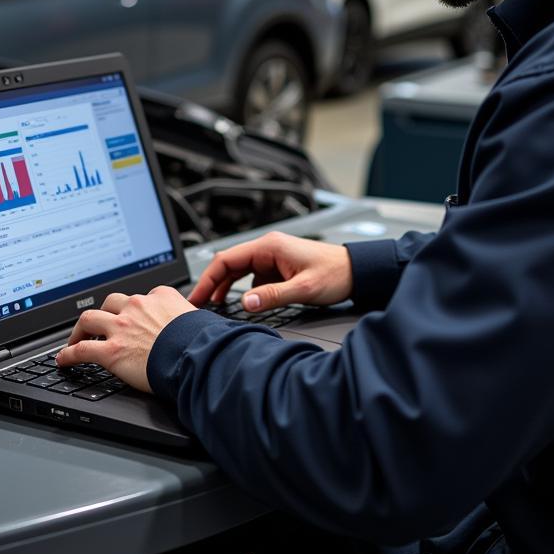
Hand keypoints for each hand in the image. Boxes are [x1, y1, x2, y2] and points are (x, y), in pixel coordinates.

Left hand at [54, 286, 194, 391]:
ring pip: (90, 319)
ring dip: (80, 329)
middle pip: (110, 302)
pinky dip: (69, 354)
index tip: (129, 315)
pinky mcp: (111, 351)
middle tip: (99, 325)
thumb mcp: (197, 318)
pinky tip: (63, 359)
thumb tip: (196, 326)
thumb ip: (187, 318)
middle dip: (103, 313)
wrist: (196, 355)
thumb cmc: (202, 340)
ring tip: (76, 338)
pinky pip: (81, 350)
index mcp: (159, 297)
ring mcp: (122, 327)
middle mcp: (137, 307)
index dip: (133, 308)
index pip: (141, 297)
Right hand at [187, 232, 352, 312]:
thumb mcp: (303, 288)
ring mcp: (273, 257)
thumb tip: (246, 304)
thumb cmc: (335, 273)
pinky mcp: (278, 267)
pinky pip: (252, 277)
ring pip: (239, 270)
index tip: (196, 297)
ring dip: (226, 286)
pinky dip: (242, 289)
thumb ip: (273, 296)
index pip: (227, 259)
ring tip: (213, 306)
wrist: (357, 272)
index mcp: (270, 247)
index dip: (207, 279)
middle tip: (198, 305)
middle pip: (229, 264)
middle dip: (212, 284)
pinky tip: (240, 303)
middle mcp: (268, 248)